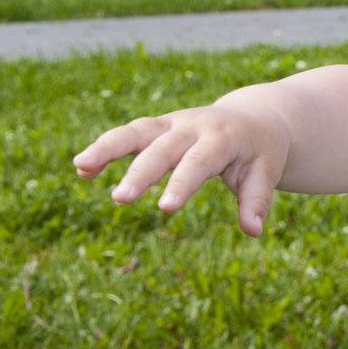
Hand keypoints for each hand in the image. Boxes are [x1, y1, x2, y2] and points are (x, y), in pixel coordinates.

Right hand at [72, 104, 290, 237]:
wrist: (257, 117)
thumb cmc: (261, 151)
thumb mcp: (266, 171)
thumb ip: (257, 199)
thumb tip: (254, 231)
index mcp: (224, 138)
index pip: (201, 162)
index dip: (182, 184)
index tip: (165, 208)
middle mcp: (195, 126)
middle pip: (164, 148)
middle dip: (141, 173)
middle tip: (120, 199)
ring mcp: (174, 123)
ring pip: (138, 131)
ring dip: (108, 147)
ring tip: (81, 166)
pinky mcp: (159, 125)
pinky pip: (130, 134)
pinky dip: (106, 147)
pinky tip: (82, 167)